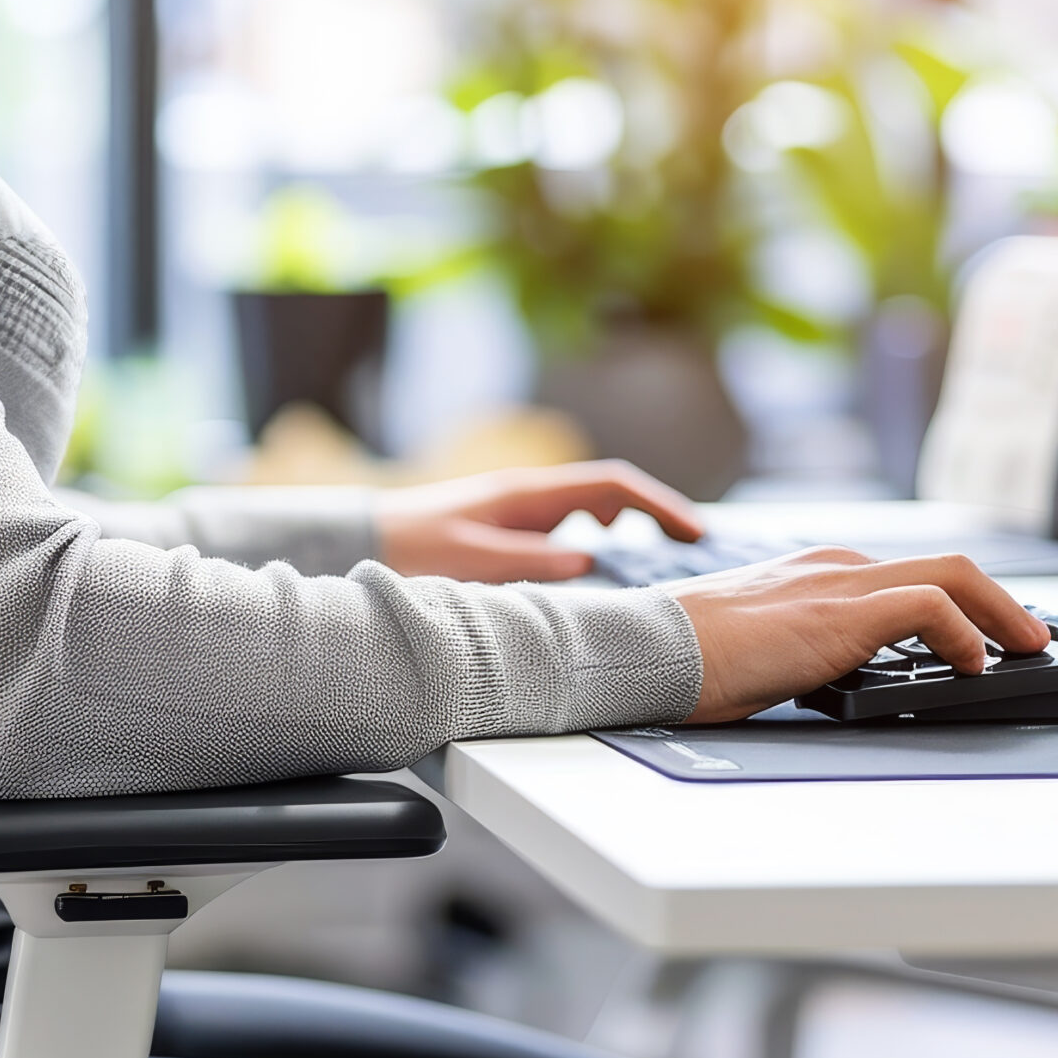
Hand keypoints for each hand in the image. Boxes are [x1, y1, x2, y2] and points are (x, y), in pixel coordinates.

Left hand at [376, 460, 706, 582]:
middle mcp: (530, 497)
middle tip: (694, 546)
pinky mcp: (507, 530)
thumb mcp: (470, 562)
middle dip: (657, 513)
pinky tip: (605, 571)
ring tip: (664, 559)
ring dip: (631, 527)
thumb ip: (528, 563)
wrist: (363, 539)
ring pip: (592, 511)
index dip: (660, 505)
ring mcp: (520, 512)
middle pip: (611, 493)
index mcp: (528, 496)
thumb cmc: (409, 550)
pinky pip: (569, 529)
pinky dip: (600, 542)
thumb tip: (587, 565)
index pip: (613, 486)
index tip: (694, 532)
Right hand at [669, 550, 1050, 722]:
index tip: (986, 633)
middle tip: (1028, 635)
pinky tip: (971, 664)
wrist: (647, 651)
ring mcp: (838, 585)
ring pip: (950, 576)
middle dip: (998, 601)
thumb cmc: (688, 659)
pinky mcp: (839, 613)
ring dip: (1000, 612)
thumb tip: (837, 682)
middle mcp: (833, 567)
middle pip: (945, 565)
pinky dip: (965, 631)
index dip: (960, 601)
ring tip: (1024, 647)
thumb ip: (806, 650)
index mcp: (814, 572)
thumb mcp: (763, 648)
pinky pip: (930, 607)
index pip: (906, 574)